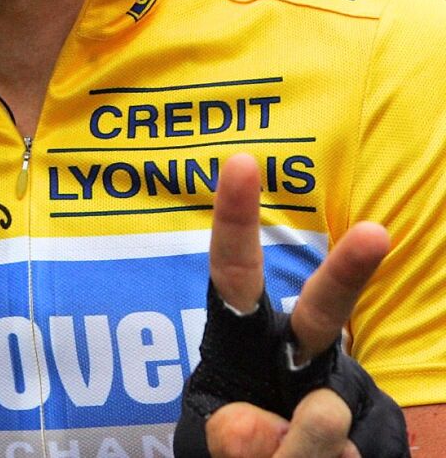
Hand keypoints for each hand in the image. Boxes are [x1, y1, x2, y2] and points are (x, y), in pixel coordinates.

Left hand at [204, 154, 389, 457]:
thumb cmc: (237, 443)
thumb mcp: (213, 436)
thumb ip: (231, 432)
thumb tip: (264, 425)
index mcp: (241, 340)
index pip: (233, 274)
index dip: (234, 219)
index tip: (239, 161)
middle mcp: (295, 355)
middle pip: (323, 309)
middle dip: (347, 271)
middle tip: (375, 232)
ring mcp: (334, 396)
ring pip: (326, 415)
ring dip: (298, 455)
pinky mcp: (365, 437)